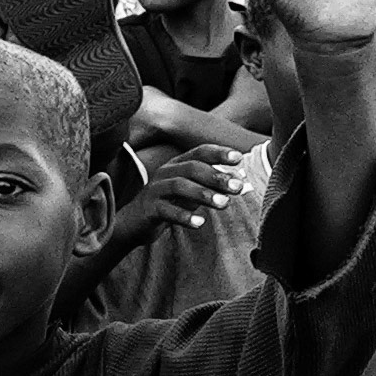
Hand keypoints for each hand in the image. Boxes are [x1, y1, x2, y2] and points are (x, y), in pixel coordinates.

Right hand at [115, 144, 247, 245]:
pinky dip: (184, 216)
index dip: (218, 153)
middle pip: (192, 168)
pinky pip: (166, 210)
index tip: (239, 158)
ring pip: (179, 185)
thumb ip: (211, 185)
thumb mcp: (190, 191)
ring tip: (224, 204)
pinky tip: (199, 223)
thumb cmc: (168, 204)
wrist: (134, 223)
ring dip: (203, 194)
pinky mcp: (149, 208)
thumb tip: (241, 181)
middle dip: (216, 176)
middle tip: (237, 187)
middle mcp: (165, 173)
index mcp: (177, 165)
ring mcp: (155, 190)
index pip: (199, 152)